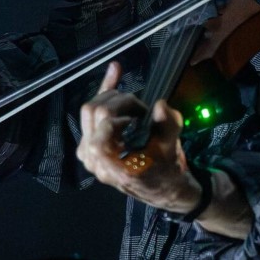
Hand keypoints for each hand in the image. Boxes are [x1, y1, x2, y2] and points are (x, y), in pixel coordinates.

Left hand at [76, 61, 203, 215]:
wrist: (163, 188)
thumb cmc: (166, 169)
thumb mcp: (171, 146)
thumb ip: (167, 124)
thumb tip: (159, 104)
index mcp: (110, 164)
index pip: (103, 126)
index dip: (123, 112)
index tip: (142, 114)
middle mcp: (93, 159)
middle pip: (93, 112)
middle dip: (119, 100)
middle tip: (141, 107)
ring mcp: (88, 153)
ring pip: (89, 110)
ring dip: (112, 98)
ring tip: (133, 101)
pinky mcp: (89, 146)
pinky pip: (89, 117)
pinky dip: (105, 95)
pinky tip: (115, 71)